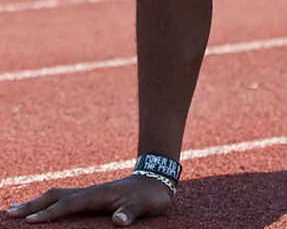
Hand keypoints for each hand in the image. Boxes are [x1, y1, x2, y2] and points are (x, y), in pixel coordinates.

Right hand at [5, 174, 172, 224]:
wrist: (157, 180)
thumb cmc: (151, 195)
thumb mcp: (145, 205)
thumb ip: (131, 212)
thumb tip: (118, 221)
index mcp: (98, 194)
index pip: (69, 204)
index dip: (50, 213)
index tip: (31, 221)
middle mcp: (90, 192)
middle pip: (56, 195)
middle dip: (33, 204)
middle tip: (10, 213)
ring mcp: (90, 193)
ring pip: (58, 195)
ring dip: (37, 202)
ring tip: (17, 210)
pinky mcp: (91, 197)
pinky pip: (65, 199)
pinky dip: (49, 203)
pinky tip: (42, 209)